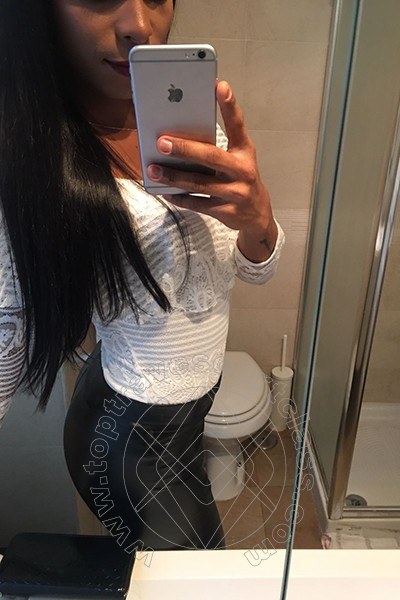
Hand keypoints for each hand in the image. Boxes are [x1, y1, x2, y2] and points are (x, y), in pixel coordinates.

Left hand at [147, 80, 277, 260]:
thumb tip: (180, 135)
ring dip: (173, 176)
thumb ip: (217, 145)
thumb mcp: (238, 158)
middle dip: (184, 148)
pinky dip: (180, 198)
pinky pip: (198, 204)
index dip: (229, 105)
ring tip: (153, 169)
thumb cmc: (241, 179)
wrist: (257, 215)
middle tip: (161, 142)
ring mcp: (235, 192)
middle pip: (210, 156)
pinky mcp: (226, 211)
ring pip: (198, 183)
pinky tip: (165, 192)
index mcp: (245, 151)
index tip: (219, 86)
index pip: (237, 124)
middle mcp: (242, 170)